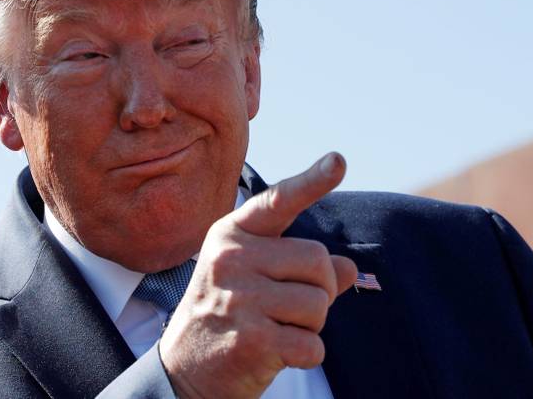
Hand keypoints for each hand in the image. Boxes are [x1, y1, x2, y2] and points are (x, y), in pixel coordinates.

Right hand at [160, 152, 357, 398]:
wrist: (184, 372)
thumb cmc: (226, 317)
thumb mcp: (254, 280)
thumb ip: (299, 267)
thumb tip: (349, 267)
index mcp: (231, 235)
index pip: (277, 202)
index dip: (312, 182)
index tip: (338, 161)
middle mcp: (231, 259)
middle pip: (317, 260)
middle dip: (318, 289)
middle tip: (287, 308)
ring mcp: (239, 299)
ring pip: (319, 303)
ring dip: (311, 325)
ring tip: (275, 329)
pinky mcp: (252, 340)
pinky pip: (313, 344)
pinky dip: (306, 354)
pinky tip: (276, 354)